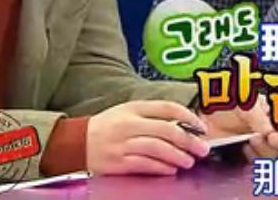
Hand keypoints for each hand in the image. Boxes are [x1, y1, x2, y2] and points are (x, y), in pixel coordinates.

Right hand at [87, 101, 210, 175]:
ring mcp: (122, 144)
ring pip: (157, 148)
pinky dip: (161, 167)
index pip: (168, 107)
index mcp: (134, 108)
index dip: (189, 117)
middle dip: (189, 140)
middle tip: (202, 148)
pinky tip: (171, 169)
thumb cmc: (108, 127)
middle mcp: (129, 124)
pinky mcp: (117, 162)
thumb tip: (186, 124)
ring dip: (178, 156)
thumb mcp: (128, 111)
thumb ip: (154, 115)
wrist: (74, 143)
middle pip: (167, 129)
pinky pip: (144, 164)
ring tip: (189, 161)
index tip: (202, 127)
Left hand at [201, 95, 277, 159]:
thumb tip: (269, 131)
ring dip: (266, 149)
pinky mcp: (244, 156)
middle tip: (271, 137)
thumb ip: (258, 116)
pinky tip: (244, 148)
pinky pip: (255, 163)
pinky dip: (252, 158)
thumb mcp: (244, 101)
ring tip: (252, 139)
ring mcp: (258, 144)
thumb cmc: (224, 100)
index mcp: (273, 113)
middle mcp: (269, 130)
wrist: (201, 113)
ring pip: (273, 154)